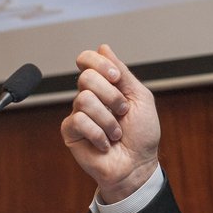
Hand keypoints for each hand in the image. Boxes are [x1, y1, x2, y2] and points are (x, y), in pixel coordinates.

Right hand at [61, 44, 160, 202]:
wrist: (138, 165)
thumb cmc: (142, 134)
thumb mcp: (139, 97)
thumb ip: (122, 73)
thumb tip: (104, 48)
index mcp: (105, 85)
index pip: (87, 60)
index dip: (99, 63)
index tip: (117, 78)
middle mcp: (89, 96)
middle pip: (86, 77)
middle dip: (111, 95)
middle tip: (123, 111)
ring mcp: (78, 114)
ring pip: (84, 99)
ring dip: (108, 119)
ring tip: (116, 133)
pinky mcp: (70, 132)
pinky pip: (78, 120)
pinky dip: (99, 133)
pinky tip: (105, 144)